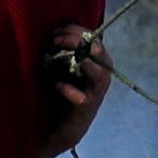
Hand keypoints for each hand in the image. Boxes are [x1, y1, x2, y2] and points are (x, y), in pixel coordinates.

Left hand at [39, 25, 112, 155]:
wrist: (64, 126)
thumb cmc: (65, 92)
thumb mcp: (67, 67)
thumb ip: (67, 51)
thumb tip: (54, 32)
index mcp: (99, 62)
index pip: (94, 39)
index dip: (76, 31)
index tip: (55, 31)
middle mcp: (102, 76)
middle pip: (98, 51)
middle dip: (77, 41)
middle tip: (56, 40)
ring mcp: (96, 92)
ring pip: (99, 73)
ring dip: (82, 61)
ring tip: (61, 54)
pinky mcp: (86, 108)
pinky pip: (81, 98)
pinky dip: (68, 90)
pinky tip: (57, 85)